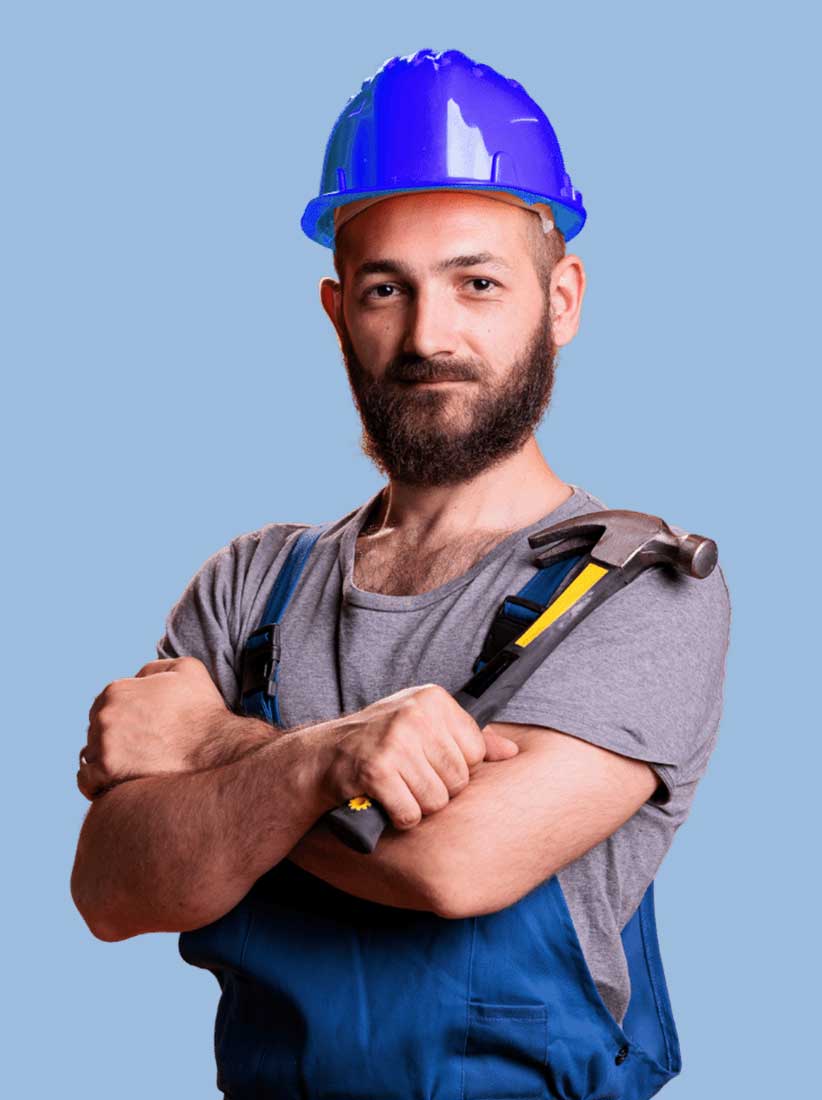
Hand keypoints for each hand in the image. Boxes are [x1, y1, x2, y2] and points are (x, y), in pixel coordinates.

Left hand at [77, 657, 230, 799]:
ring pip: (91, 754)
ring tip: (135, 767)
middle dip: (115, 738)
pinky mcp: (106, 774)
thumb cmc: (204, 712)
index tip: (143, 728)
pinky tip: (118, 782)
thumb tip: (137, 678)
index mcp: (116, 691)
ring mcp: (103, 746)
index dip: (126, 717)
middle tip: (143, 749)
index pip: (106, 705)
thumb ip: (154, 669)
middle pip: (97, 729)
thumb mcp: (187, 669)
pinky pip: (86, 780)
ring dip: (107, 760)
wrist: (216, 752)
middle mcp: (104, 716)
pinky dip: (97, 782)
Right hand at [319, 683, 519, 831]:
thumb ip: (469, 738)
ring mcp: (395, 741)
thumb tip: (512, 752)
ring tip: (397, 787)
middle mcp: (416, 715)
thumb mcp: (425, 727)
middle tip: (408, 776)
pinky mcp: (377, 771)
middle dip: (436, 788)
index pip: (477, 751)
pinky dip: (398, 817)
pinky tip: (384, 800)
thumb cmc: (379, 742)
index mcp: (433, 699)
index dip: (454, 765)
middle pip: (459, 779)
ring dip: (416, 805)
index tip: (426, 759)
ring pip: (437, 801)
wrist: (323, 757)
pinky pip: (411, 814)